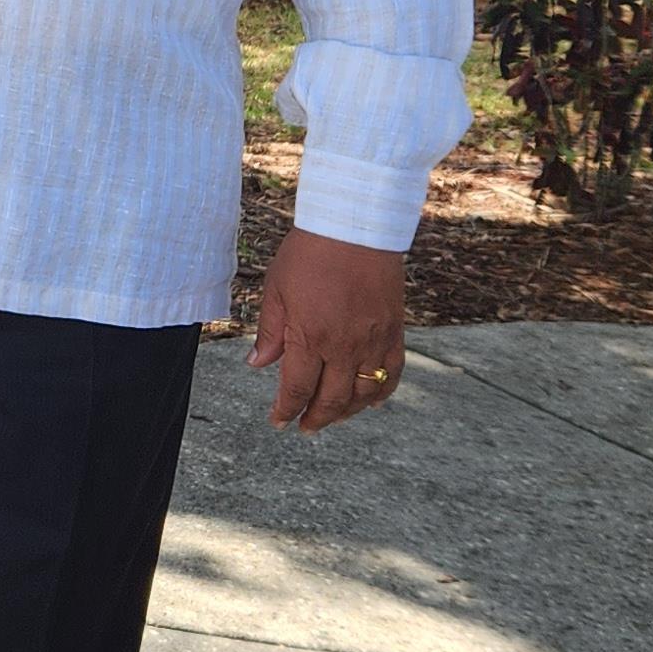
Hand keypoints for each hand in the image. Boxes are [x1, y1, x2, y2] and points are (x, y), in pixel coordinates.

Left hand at [249, 226, 409, 430]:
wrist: (355, 225)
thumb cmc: (309, 253)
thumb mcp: (276, 290)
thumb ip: (270, 332)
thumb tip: (258, 364)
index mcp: (310, 337)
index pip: (296, 388)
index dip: (286, 410)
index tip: (278, 421)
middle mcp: (344, 346)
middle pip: (331, 399)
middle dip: (315, 418)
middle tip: (304, 426)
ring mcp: (373, 340)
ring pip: (364, 393)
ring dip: (347, 412)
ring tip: (332, 417)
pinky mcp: (395, 330)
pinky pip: (393, 372)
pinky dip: (382, 392)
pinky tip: (371, 402)